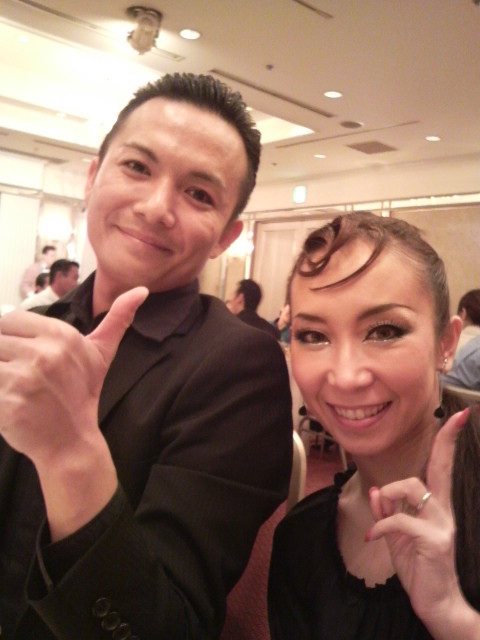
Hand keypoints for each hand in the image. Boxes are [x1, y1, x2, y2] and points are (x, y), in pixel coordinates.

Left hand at [0, 286, 147, 463]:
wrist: (72, 442)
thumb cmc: (82, 395)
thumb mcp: (101, 354)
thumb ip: (117, 318)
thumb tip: (141, 290)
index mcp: (62, 335)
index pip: (10, 319)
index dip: (10, 337)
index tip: (21, 356)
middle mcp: (44, 352)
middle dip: (2, 356)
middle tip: (17, 375)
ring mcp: (24, 376)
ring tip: (11, 387)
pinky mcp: (7, 399)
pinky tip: (8, 402)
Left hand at [366, 409, 472, 636]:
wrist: (436, 604)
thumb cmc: (419, 569)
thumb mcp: (398, 537)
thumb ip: (388, 513)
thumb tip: (377, 490)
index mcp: (436, 507)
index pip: (442, 468)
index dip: (448, 442)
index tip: (460, 416)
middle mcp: (444, 511)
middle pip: (438, 468)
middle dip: (445, 442)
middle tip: (457, 418)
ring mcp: (442, 525)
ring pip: (413, 487)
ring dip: (390, 495)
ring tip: (382, 516)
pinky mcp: (434, 540)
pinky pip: (399, 520)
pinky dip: (381, 525)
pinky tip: (374, 538)